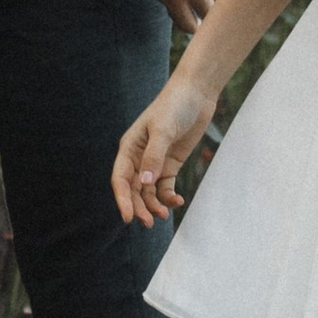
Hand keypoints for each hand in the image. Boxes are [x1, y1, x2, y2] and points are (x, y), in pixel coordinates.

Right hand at [113, 74, 218, 225]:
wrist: (196, 94)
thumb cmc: (174, 106)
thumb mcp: (163, 130)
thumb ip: (154, 156)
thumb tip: (145, 182)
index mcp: (129, 148)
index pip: (121, 179)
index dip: (122, 199)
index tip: (128, 218)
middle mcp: (139, 158)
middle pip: (134, 190)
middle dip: (139, 207)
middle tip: (149, 223)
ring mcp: (155, 162)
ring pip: (149, 192)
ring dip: (154, 205)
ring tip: (164, 215)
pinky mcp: (170, 164)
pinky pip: (165, 187)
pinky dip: (168, 197)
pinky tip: (177, 201)